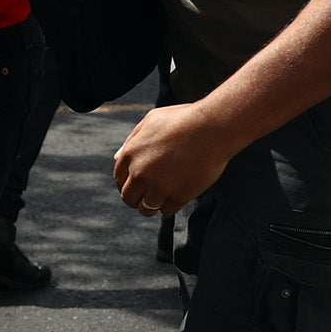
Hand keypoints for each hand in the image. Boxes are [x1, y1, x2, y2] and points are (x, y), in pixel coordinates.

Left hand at [112, 101, 237, 217]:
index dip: (127, 184)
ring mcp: (157, 187)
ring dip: (152, 205)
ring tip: (163, 196)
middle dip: (137, 198)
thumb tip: (117, 157)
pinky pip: (166, 211)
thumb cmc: (184, 120)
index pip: (119, 179)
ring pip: (146, 208)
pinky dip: (171, 205)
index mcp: (130, 154)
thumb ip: (132, 140)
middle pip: (129, 198)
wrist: (212, 129)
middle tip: (149, 194)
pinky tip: (177, 195)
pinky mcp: (177, 196)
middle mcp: (139, 173)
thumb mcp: (150, 121)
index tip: (136, 186)